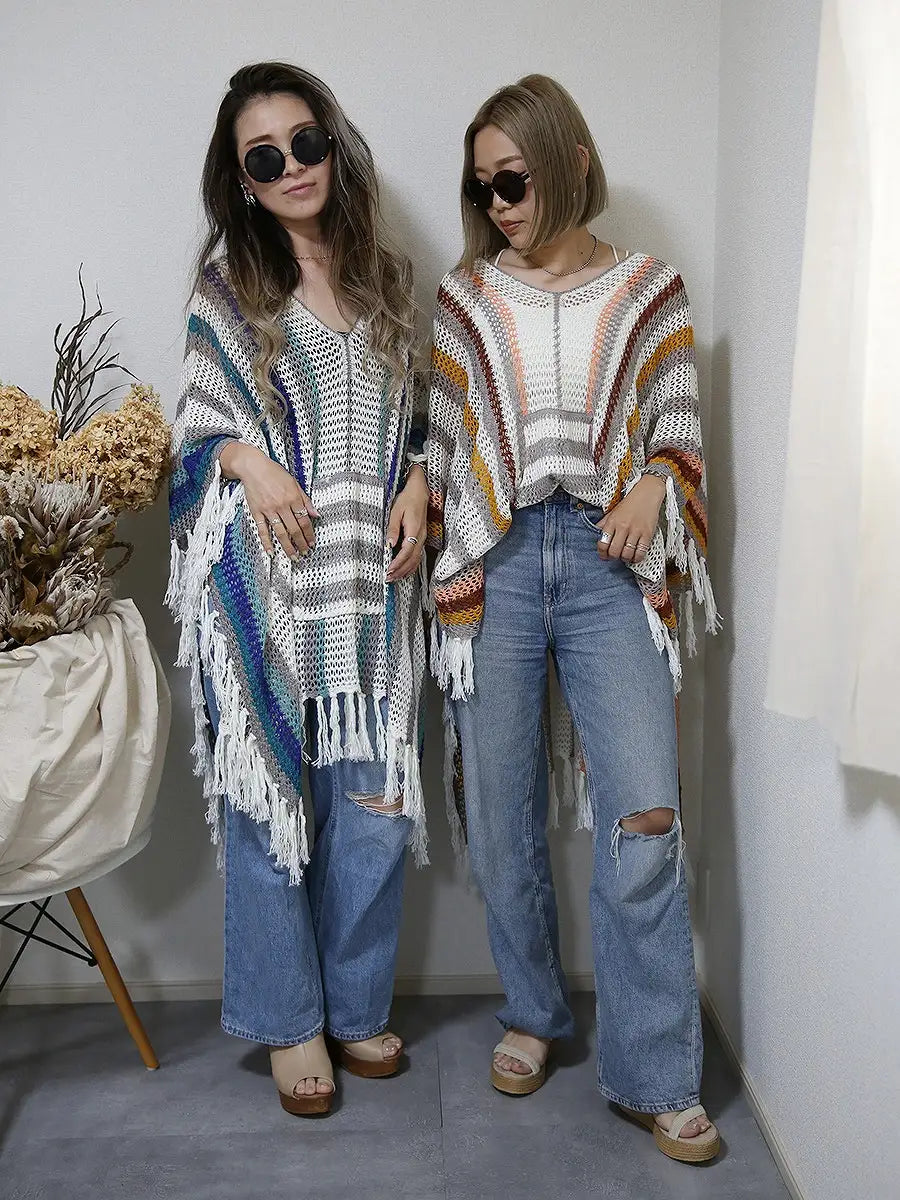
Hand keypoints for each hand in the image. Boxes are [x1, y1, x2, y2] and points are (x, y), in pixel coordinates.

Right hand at [219, 442, 317, 557]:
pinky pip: (262, 530)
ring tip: (294, 556)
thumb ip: (305, 500)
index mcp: (293, 497)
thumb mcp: (294, 483)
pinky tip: (271, 552)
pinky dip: (266, 542)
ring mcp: (269, 510)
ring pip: (281, 533)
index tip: (312, 542)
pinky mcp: (257, 512)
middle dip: (301, 543)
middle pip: (294, 529)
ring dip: (288, 547)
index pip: (304, 520)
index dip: (309, 534)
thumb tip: (316, 514)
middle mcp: (282, 505)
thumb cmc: (274, 473)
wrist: (253, 467)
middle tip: (305, 553)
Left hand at [386, 464, 427, 581]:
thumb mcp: (395, 511)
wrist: (419, 492)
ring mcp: (423, 538)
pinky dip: (411, 566)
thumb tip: (389, 544)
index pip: (406, 551)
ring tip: (394, 578)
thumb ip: (393, 528)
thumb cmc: (406, 500)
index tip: (388, 570)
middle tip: (388, 579)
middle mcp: (421, 537)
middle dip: (400, 571)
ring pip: (416, 560)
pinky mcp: (421, 539)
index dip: (398, 563)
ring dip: (405, 570)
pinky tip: (404, 571)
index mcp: (414, 530)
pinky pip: (418, 556)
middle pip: (412, 559)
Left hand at [596, 475, 665, 563]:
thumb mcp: (612, 512)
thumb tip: (595, 534)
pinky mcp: (648, 534)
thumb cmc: (630, 503)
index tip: (604, 555)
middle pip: (614, 551)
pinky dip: (637, 558)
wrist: (647, 493)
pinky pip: (641, 552)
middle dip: (613, 557)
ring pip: (627, 554)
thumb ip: (603, 524)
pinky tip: (635, 556)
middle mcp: (623, 527)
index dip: (602, 553)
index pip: (603, 544)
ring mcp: (636, 531)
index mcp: (612, 522)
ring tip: (625, 556)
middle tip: (615, 556)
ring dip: (625, 558)